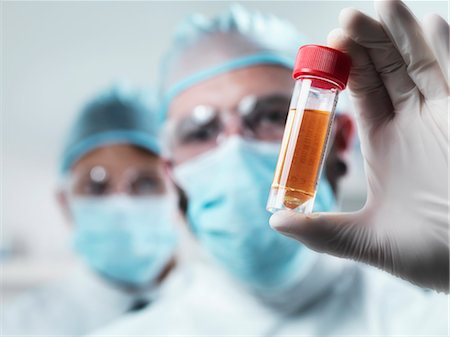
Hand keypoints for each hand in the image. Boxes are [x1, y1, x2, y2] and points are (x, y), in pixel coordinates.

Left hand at [271, 0, 449, 292]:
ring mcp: (442, 118)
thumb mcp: (366, 241)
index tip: (327, 46)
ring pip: (420, 66)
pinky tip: (435, 23)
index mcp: (382, 144)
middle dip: (368, 43)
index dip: (344, 69)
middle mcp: (410, 125)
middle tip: (348, 19)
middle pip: (386, 72)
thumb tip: (275, 221)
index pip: (360, 93)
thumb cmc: (428, 256)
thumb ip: (322, 232)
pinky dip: (447, 51)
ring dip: (403, 36)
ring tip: (384, 6)